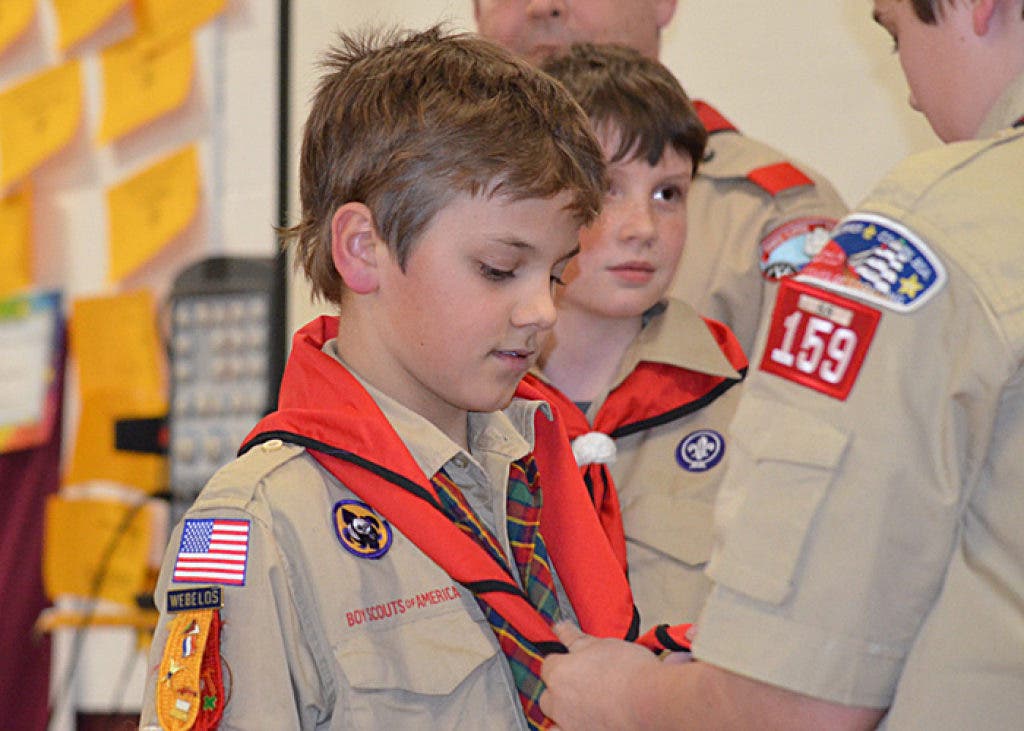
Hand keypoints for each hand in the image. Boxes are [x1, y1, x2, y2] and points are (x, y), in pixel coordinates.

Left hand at [539, 622, 661, 730]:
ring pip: (555, 719)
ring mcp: (568, 724)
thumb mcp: (600, 644)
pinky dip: (571, 729)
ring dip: (563, 714)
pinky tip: (588, 723)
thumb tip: (560, 627)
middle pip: (548, 695)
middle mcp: (558, 702)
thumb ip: (575, 638)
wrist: (650, 701)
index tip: (575, 661)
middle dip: (560, 690)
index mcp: (558, 673)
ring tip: (585, 707)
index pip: (548, 664)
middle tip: (584, 685)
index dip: (563, 661)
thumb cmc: (629, 671)